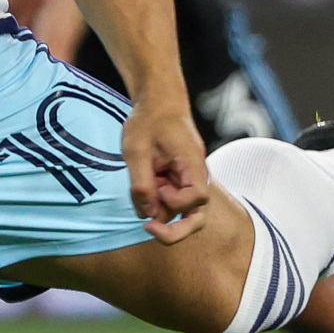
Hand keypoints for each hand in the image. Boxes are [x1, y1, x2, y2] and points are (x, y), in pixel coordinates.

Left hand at [125, 96, 212, 243]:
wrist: (158, 102)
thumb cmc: (148, 121)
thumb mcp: (136, 151)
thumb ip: (141, 184)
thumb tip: (147, 214)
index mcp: (192, 165)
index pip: (197, 199)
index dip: (176, 203)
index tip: (157, 189)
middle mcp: (197, 176)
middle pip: (197, 217)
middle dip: (175, 230)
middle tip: (148, 229)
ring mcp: (190, 180)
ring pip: (182, 211)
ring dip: (160, 207)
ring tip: (144, 180)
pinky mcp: (181, 182)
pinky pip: (173, 201)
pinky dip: (157, 199)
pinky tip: (147, 181)